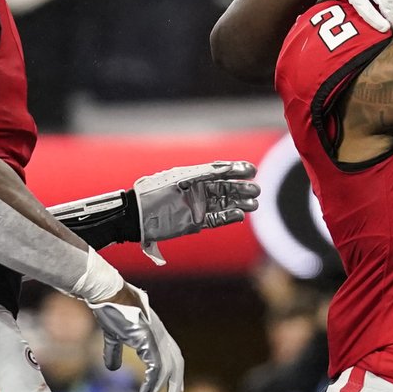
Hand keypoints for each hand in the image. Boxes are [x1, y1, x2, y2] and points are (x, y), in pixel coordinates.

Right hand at [90, 283, 184, 391]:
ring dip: (163, 387)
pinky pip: (156, 366)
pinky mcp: (148, 339)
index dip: (174, 371)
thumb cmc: (111, 310)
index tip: (176, 386)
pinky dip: (152, 383)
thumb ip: (115, 352)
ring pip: (167, 367)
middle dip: (175, 382)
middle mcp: (160, 334)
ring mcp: (156, 336)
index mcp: (156, 332)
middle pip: (176, 362)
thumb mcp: (114, 335)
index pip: (172, 354)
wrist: (108, 294)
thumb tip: (113, 368)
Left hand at [134, 161, 258, 263]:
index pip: (219, 171)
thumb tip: (225, 168)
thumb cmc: (155, 193)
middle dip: (241, 188)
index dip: (236, 170)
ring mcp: (196, 207)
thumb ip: (203, 174)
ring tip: (254, 204)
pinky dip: (228, 217)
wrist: (136, 217)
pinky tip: (240, 215)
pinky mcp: (194, 223)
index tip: (252, 170)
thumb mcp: (179, 179)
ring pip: (223, 204)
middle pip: (225, 188)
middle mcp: (197, 191)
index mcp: (193, 177)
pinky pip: (215, 219)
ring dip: (239, 203)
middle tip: (256, 190)